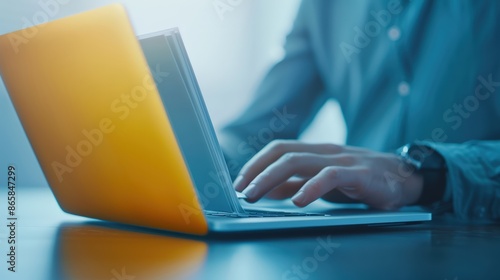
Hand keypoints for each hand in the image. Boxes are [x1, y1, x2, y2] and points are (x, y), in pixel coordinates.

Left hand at [233, 140, 423, 209]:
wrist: (405, 177)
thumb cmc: (361, 179)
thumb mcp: (323, 181)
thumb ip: (297, 183)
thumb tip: (268, 190)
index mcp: (315, 152)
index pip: (278, 149)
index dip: (256, 163)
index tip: (239, 182)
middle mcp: (325, 151)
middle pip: (283, 153)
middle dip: (257, 171)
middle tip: (241, 191)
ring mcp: (342, 160)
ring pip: (299, 161)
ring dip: (272, 178)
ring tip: (256, 194)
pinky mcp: (359, 173)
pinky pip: (330, 177)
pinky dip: (311, 188)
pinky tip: (298, 201)